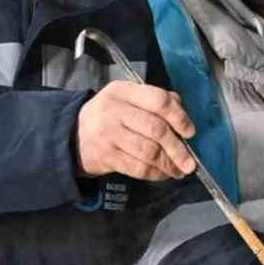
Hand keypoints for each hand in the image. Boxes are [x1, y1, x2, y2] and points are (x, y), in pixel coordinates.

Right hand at [75, 80, 197, 180]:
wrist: (73, 135)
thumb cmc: (110, 116)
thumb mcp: (127, 98)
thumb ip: (156, 101)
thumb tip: (184, 116)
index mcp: (123, 90)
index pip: (159, 100)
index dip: (179, 117)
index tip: (190, 132)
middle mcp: (114, 110)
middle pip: (156, 129)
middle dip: (178, 148)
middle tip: (190, 161)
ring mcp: (108, 134)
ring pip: (149, 152)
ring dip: (169, 164)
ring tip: (179, 170)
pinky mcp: (106, 156)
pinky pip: (138, 168)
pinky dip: (155, 173)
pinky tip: (163, 174)